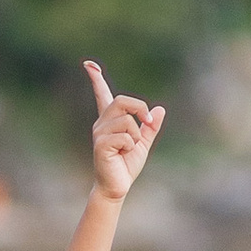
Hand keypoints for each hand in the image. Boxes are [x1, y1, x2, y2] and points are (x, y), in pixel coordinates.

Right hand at [84, 58, 164, 203]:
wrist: (118, 186)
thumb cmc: (126, 165)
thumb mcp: (143, 143)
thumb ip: (150, 127)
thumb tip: (160, 109)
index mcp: (110, 120)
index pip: (102, 95)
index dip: (96, 79)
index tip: (89, 64)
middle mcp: (102, 123)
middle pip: (121, 100)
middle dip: (139, 109)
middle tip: (148, 123)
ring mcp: (99, 133)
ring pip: (127, 121)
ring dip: (136, 136)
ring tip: (127, 149)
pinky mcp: (100, 145)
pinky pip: (125, 136)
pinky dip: (131, 146)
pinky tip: (121, 155)